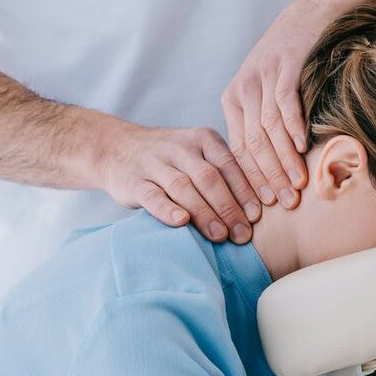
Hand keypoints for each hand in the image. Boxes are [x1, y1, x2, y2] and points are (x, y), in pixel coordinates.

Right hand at [93, 118, 260, 243]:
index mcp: (203, 139)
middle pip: (209, 178)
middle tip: (244, 234)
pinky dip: (167, 210)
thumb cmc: (172, 161)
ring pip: (183, 187)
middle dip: (229, 207)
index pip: (229, 166)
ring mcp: (154, 163)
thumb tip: (260, 211)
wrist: (115, 147)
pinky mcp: (132, 181)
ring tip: (221, 236)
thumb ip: (225, 175)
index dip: (246, 191)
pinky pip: (152, 196)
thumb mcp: (199, 156)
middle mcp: (179, 148)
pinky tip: (182, 223)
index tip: (259, 216)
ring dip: (205, 213)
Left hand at [222, 0, 335, 209]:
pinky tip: (301, 148)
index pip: (239, 149)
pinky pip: (285, 102)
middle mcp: (243, 89)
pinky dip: (292, 127)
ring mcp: (263, 76)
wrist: (310, 18)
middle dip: (269, 177)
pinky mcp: (285, 65)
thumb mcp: (266, 95)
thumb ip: (262, 127)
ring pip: (268, 128)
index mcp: (233, 101)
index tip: (266, 206)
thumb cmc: (291, 65)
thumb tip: (270, 173)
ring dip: (284, 160)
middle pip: (253, 143)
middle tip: (285, 203)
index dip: (252, 180)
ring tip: (297, 184)